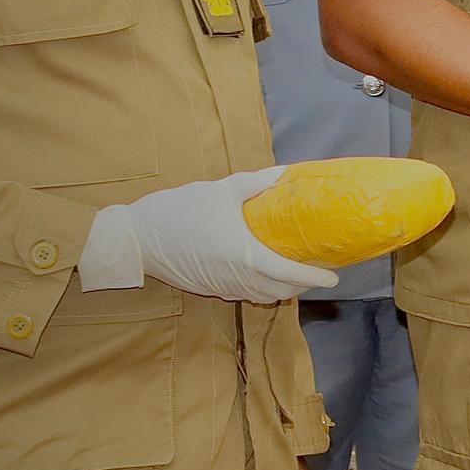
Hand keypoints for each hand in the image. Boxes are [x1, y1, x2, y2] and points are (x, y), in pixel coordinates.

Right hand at [84, 168, 337, 303]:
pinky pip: (244, 293)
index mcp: (244, 255)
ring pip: (262, 295)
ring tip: (296, 274)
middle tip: (318, 270)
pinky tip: (264, 274)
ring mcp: (221, 286)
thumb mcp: (220, 190)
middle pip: (280, 291)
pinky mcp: (209, 289)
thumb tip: (283, 174)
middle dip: (303, 285)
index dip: (314, 277)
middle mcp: (236, 277)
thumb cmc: (179, 211)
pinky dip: (261, 289)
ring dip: (282, 289)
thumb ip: (256, 183)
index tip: (334, 275)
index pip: (289, 273)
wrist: (135, 238)